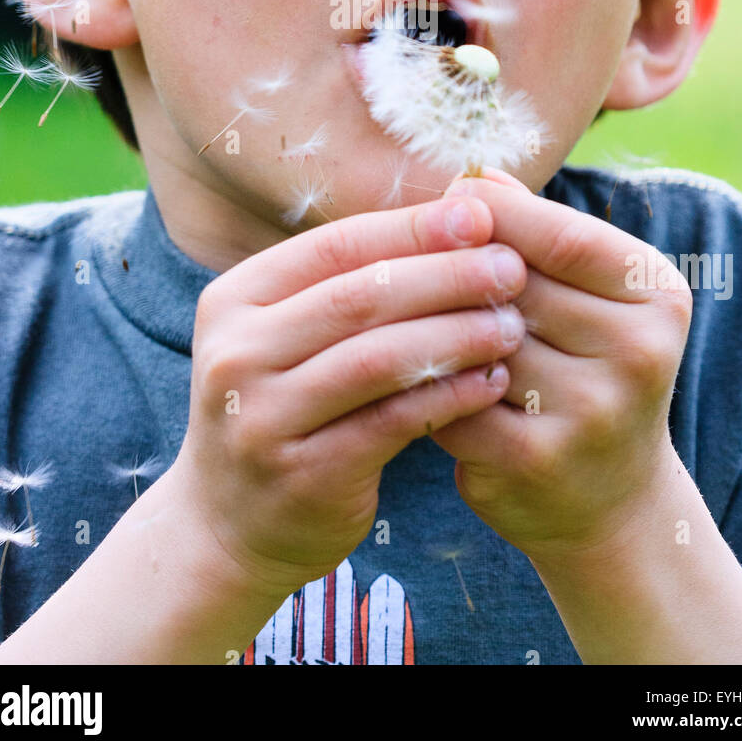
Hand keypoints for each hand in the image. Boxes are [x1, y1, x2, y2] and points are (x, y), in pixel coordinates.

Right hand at [168, 190, 528, 601]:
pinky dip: (449, 396)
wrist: (230, 525)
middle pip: (360, 297)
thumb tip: (457, 217)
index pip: (336, 246)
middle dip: (446, 276)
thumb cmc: (284, 407)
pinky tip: (492, 382)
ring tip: (511, 325)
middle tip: (511, 268)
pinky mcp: (304, 475)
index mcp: (234, 300)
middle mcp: (236, 354)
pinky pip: (393, 421)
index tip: (480, 215)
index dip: (412, 228)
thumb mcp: (289, 336)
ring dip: (456, 335)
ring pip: (379, 359)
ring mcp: (264, 419)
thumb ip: (352, 284)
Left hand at [427, 168, 691, 563]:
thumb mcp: (589, 294)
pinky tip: (413, 372)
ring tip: (413, 313)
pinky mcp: (535, 459)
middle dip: (457, 268)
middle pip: (510, 284)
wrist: (609, 500)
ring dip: (435, 324)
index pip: (560, 235)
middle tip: (416, 253)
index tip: (453, 199)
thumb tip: (477, 177)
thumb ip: (539, 233)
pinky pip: (451, 395)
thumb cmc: (587, 367)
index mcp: (657, 296)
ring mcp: (590, 412)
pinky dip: (425, 380)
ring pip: (474, 337)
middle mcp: (637, 353)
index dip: (495, 212)